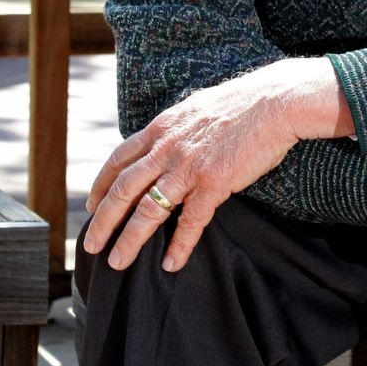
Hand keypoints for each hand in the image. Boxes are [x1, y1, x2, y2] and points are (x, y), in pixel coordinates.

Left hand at [83, 57, 350, 272]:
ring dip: (129, 239)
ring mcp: (188, 165)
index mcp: (161, 128)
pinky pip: (190, 220)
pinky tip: (170, 264)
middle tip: (90, 244)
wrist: (276, 101)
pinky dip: (179, 245)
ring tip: (117, 262)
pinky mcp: (213, 182)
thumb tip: (169, 140)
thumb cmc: (244, 103)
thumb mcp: (197, 108)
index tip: (92, 206)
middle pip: (123, 189)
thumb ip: (178, 128)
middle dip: (103, 221)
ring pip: (148, 210)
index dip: (101, 186)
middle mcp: (167, 147)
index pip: (118, 159)